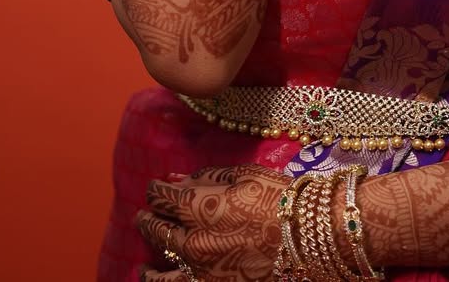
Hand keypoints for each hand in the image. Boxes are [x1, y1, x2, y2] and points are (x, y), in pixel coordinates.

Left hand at [137, 164, 286, 281]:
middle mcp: (192, 243)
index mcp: (198, 208)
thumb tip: (176, 179)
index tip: (155, 187)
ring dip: (148, 269)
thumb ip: (205, 178)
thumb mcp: (242, 176)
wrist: (306, 237)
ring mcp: (200, 273)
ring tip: (142, 266)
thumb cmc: (277, 199)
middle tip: (142, 216)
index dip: (156, 190)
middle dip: (148, 221)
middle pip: (157, 231)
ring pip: (159, 274)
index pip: (162, 197)